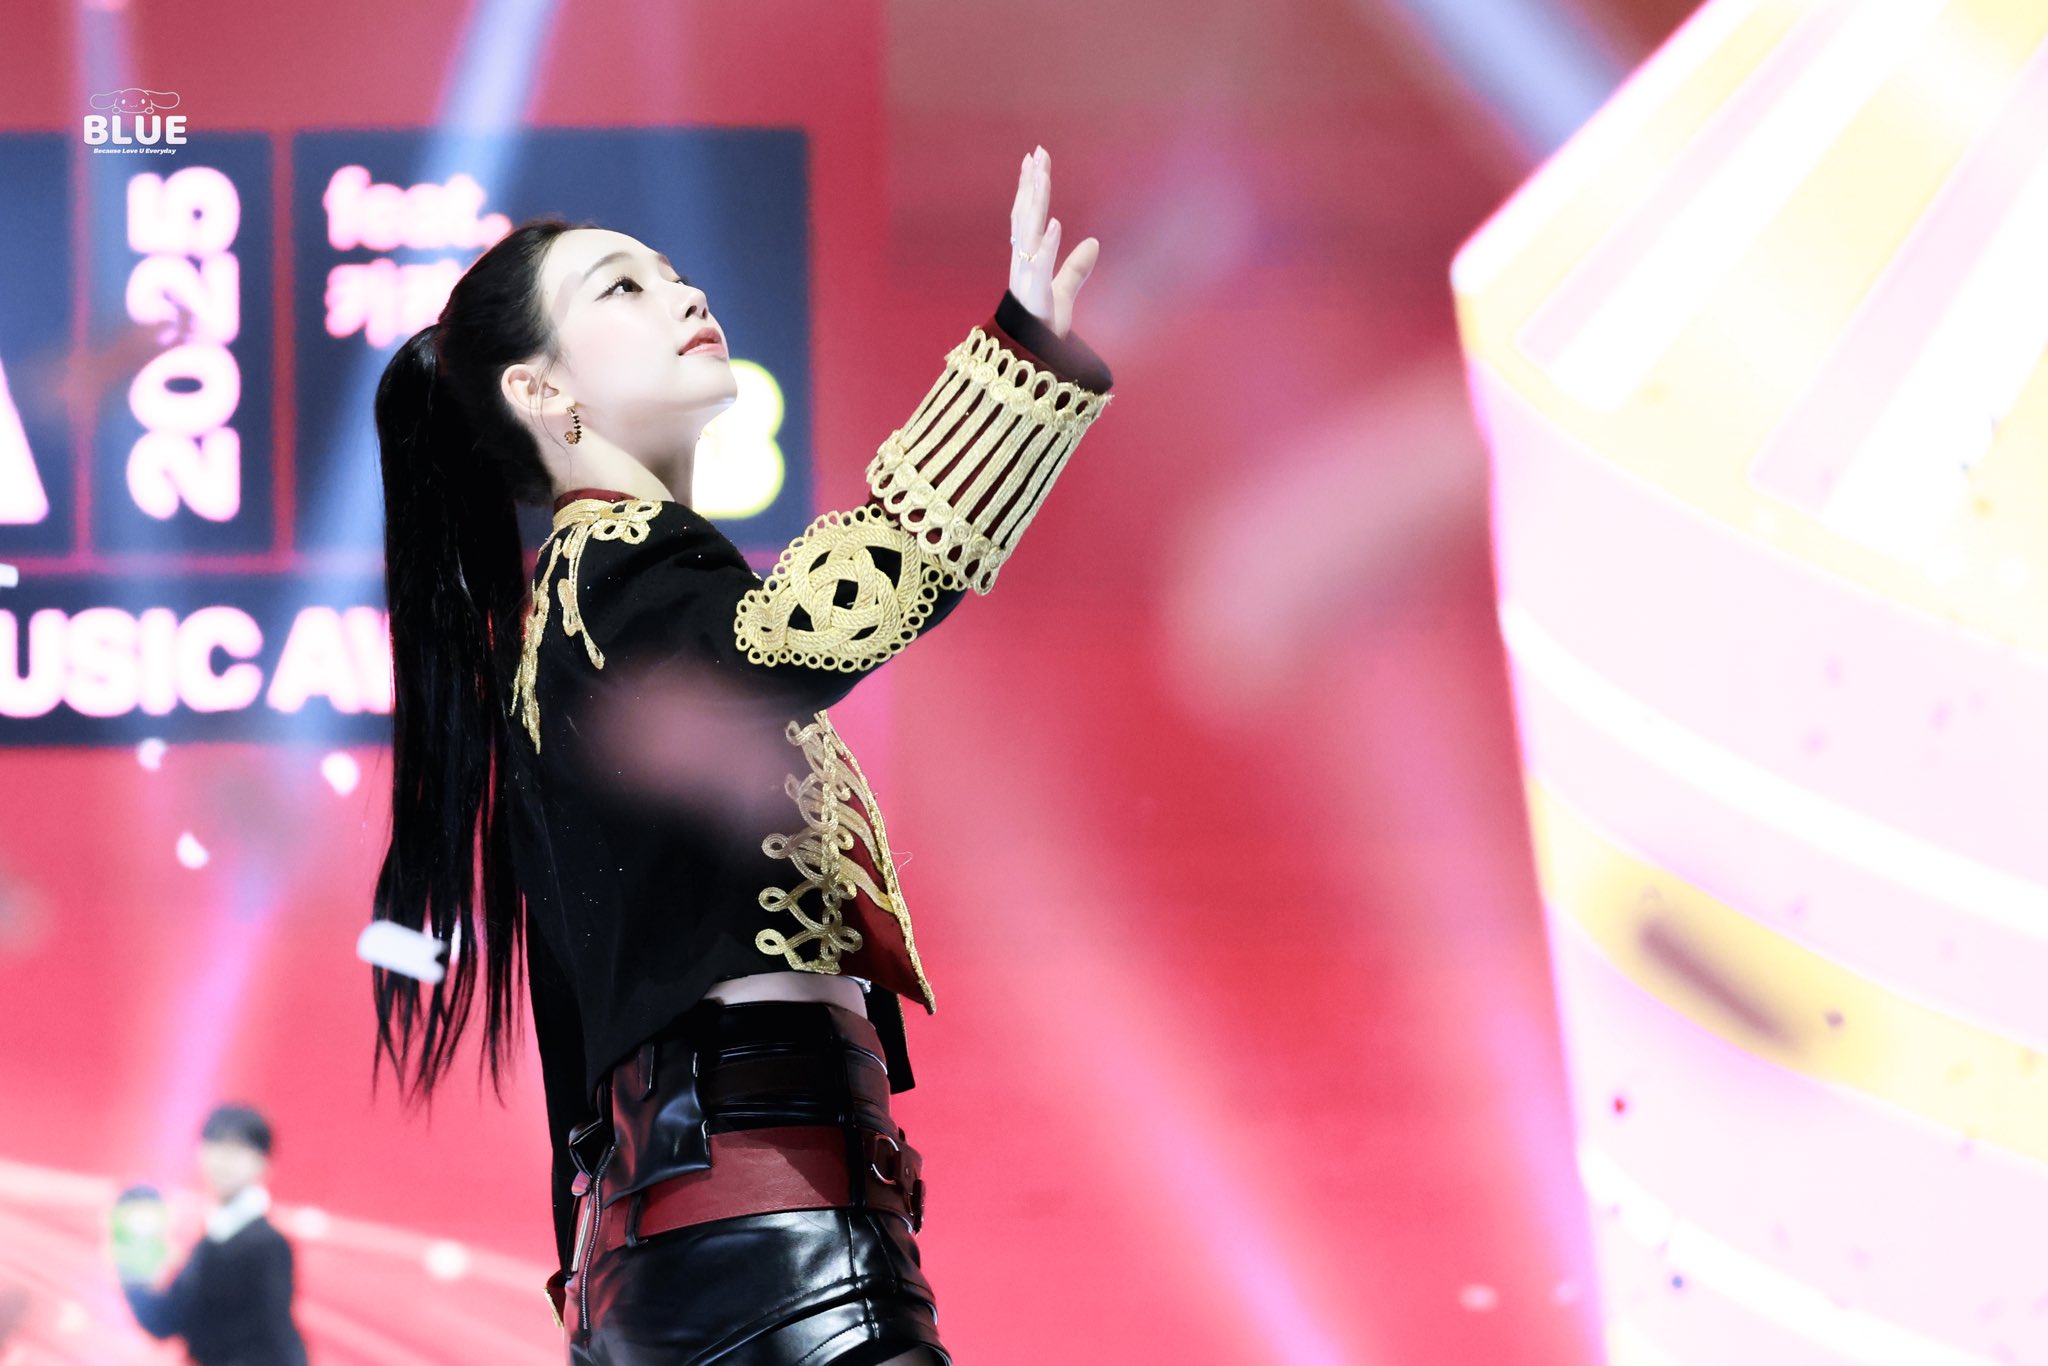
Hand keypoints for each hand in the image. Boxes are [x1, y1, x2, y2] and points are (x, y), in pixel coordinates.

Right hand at [1008, 146, 1098, 339]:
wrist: (1034, 357)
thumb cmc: (1043, 326)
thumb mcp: (1065, 291)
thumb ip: (1077, 267)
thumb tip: (1094, 242)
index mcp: (1025, 259)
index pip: (1024, 215)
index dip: (1027, 187)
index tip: (1032, 159)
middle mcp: (1021, 262)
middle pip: (1024, 214)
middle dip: (1030, 182)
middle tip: (1037, 152)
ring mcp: (1026, 276)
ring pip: (1028, 231)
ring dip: (1036, 202)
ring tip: (1043, 175)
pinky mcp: (1035, 294)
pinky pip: (1041, 265)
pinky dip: (1047, 244)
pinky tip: (1056, 224)